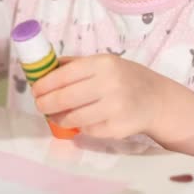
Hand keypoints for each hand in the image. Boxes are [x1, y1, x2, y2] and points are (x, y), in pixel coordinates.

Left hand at [31, 54, 166, 138]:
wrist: (157, 100)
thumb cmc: (125, 79)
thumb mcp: (105, 64)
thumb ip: (76, 65)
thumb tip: (44, 69)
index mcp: (103, 64)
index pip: (64, 75)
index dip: (44, 85)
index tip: (36, 90)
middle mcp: (110, 84)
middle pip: (64, 98)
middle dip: (45, 103)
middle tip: (40, 105)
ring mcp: (115, 108)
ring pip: (72, 118)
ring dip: (58, 118)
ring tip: (55, 115)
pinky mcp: (117, 128)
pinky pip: (86, 130)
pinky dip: (79, 127)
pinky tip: (79, 121)